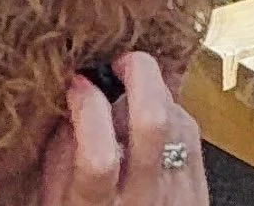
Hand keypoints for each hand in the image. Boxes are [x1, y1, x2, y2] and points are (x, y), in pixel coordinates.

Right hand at [39, 55, 206, 204]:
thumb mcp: (54, 199)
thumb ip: (61, 151)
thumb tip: (77, 90)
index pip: (98, 155)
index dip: (87, 107)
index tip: (77, 82)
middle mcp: (142, 205)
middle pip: (152, 122)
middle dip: (137, 73)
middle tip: (119, 62)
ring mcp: (177, 200)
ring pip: (176, 120)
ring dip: (155, 92)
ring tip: (133, 93)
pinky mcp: (199, 194)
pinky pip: (191, 134)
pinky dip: (173, 113)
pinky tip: (155, 116)